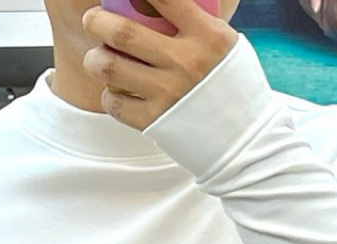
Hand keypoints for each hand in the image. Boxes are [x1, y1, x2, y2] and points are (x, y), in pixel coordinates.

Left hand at [81, 0, 238, 129]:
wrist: (244, 137)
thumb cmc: (229, 84)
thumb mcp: (223, 43)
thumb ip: (194, 22)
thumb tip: (155, 3)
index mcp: (207, 35)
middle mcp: (186, 62)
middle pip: (123, 33)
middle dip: (97, 21)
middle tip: (92, 20)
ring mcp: (169, 93)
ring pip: (110, 68)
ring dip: (95, 59)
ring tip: (97, 58)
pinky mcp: (156, 122)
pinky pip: (115, 104)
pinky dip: (108, 96)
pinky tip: (114, 92)